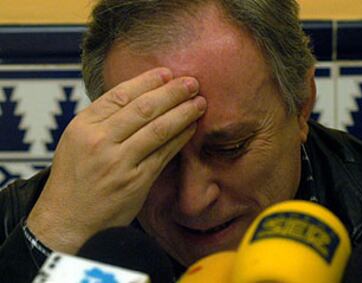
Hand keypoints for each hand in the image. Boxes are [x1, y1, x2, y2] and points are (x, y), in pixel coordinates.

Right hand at [27, 68, 205, 252]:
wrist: (69, 221)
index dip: (147, 81)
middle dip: (172, 93)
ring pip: (158, 129)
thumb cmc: (75, 179)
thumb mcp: (77, 141)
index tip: (167, 73)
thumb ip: (103, 120)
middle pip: (143, 108)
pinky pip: (164, 153)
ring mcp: (119, 162)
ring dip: (182, 113)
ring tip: (199, 102)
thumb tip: (138, 97)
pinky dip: (180, 138)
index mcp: (83, 125)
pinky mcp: (136, 181)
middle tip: (192, 82)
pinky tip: (191, 127)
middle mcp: (100, 141)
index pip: (120, 94)